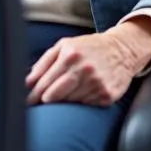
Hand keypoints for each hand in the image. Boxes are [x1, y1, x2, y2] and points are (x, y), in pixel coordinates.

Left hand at [25, 17, 150, 106]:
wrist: (123, 49)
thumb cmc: (90, 47)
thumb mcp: (65, 45)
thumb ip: (43, 62)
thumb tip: (27, 83)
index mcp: (71, 55)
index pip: (43, 85)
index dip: (32, 97)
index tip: (29, 102)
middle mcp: (84, 69)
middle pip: (53, 98)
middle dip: (46, 100)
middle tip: (46, 99)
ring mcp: (97, 83)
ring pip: (68, 103)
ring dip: (66, 100)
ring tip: (73, 88)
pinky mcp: (107, 95)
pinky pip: (85, 106)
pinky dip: (83, 100)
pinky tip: (87, 90)